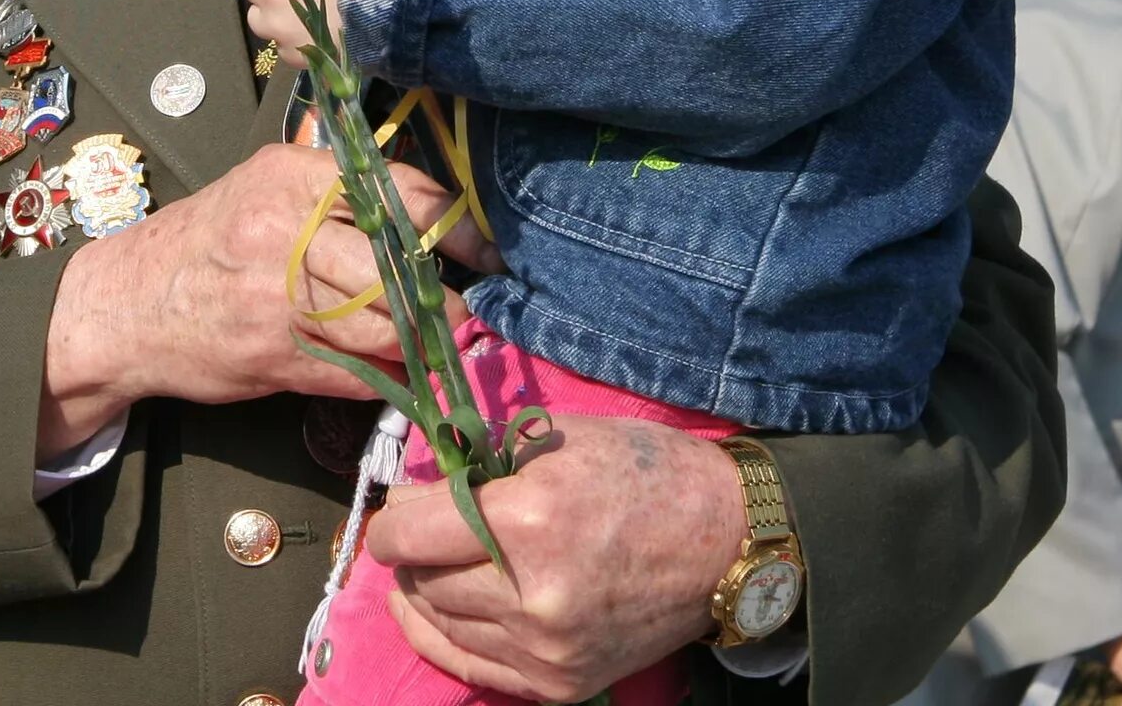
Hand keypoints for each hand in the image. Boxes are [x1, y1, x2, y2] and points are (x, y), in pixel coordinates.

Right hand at [39, 141, 495, 455]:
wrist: (122, 307)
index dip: (451, 227)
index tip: (487, 252)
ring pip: (383, 324)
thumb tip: (426, 219)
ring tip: (444, 344)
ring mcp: (278, 296)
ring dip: (423, 342)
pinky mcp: (274, 355)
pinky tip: (403, 374)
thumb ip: (334, 196)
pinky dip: (389, 377)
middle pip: (396, 266)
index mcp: (291, 176)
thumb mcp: (262, 189)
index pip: (395, 192)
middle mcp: (286, 229)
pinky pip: (357, 371)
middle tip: (469, 310)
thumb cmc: (206, 243)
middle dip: (442, 296)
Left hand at [371, 413, 747, 702]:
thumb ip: (482, 465)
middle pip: (420, 580)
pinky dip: (443, 636)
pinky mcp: (560, 684)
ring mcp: (546, 649)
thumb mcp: (561, 439)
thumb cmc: (646, 475)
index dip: (395, 517)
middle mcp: (531, 596)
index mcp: (530, 521)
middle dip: (414, 551)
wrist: (726, 544)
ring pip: (439, 623)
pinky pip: (469, 666)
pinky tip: (434, 611)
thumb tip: (417, 492)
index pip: (407, 535)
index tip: (403, 506)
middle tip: (429, 528)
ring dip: (429, 590)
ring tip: (441, 564)